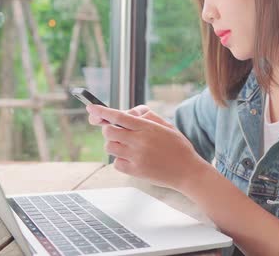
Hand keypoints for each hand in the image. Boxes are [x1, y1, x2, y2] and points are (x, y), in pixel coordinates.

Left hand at [86, 104, 207, 190]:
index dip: (102, 111)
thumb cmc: (178, 147)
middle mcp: (139, 141)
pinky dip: (120, 159)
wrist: (188, 171)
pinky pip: (116, 163)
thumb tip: (129, 112)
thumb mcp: (166, 125)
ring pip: (110, 147)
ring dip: (114, 144)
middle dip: (109, 129)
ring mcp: (136, 157)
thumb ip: (147, 116)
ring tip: (128, 146)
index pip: (119, 116)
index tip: (91, 108)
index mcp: (147, 127)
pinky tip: (133, 159)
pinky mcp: (135, 171)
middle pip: (108, 131)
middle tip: (118, 132)